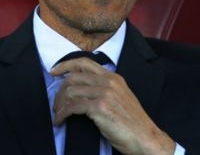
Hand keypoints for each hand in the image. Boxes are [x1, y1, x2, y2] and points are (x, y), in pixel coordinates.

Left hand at [50, 57, 175, 154]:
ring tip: (58, 114)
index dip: (66, 64)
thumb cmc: (132, 122)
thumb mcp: (121, 96)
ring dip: (60, 104)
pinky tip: (60, 121)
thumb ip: (105, 88)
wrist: (145, 137)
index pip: (84, 62)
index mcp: (113, 77)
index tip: (54, 71)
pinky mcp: (100, 107)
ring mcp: (104, 93)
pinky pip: (72, 107)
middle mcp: (108, 81)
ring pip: (71, 91)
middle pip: (74, 77)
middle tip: (56, 103)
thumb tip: (82, 88)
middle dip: (60, 91)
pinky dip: (62, 114)